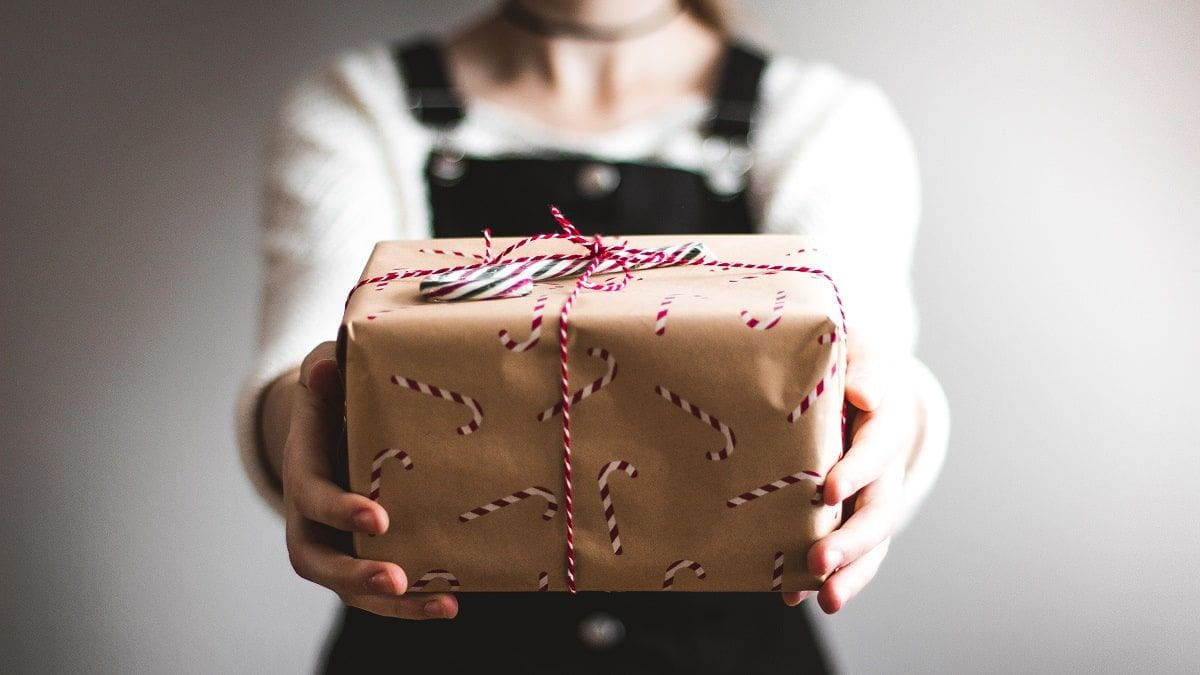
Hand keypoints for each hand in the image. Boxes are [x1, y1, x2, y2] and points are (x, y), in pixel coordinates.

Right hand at [283, 341, 458, 618]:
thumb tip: (326, 368)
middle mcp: (311, 518)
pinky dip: (412, 603)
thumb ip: (325, 371)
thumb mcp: (327, 376)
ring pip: (350, 588)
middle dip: (356, 574)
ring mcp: (336, 542)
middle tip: (396, 579)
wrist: (332, 424)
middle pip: (319, 561)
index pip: (312, 497)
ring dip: (392, 604)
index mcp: (304, 471)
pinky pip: (380, 590)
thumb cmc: (334, 396)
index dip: (340, 510)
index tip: (379, 518)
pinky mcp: (363, 556)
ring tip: (442, 604)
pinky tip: (452, 603)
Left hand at [782, 340, 916, 613]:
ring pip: (869, 542)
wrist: (852, 382)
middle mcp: (885, 468)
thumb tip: (863, 395)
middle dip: (852, 540)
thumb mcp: (857, 350)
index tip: (829, 490)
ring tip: (826, 601)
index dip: (857, 470)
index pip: (877, 448)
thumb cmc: (846, 361)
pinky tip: (794, 597)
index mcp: (886, 423)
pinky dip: (824, 577)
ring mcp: (870, 497)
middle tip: (820, 561)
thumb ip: (862, 369)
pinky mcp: (849, 515)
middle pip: (878, 510)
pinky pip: (846, 553)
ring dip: (850, 573)